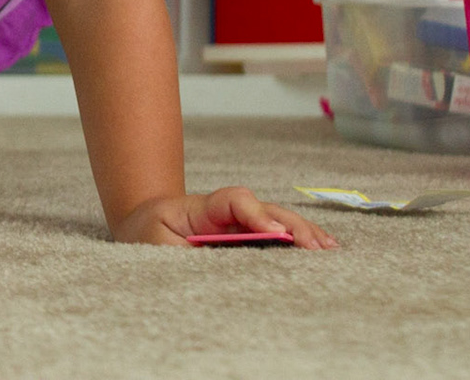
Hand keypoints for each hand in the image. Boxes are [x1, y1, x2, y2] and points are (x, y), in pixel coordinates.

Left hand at [113, 187, 338, 249]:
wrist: (140, 228)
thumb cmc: (147, 236)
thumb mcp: (156, 245)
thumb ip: (187, 254)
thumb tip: (222, 269)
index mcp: (201, 209)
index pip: (234, 201)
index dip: (257, 214)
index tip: (275, 234)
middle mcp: (226, 213)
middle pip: (265, 210)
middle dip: (293, 227)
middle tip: (317, 248)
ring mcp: (238, 223)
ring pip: (276, 222)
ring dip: (303, 233)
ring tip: (328, 249)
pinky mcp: (244, 238)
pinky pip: (274, 237)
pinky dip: (298, 242)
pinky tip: (322, 250)